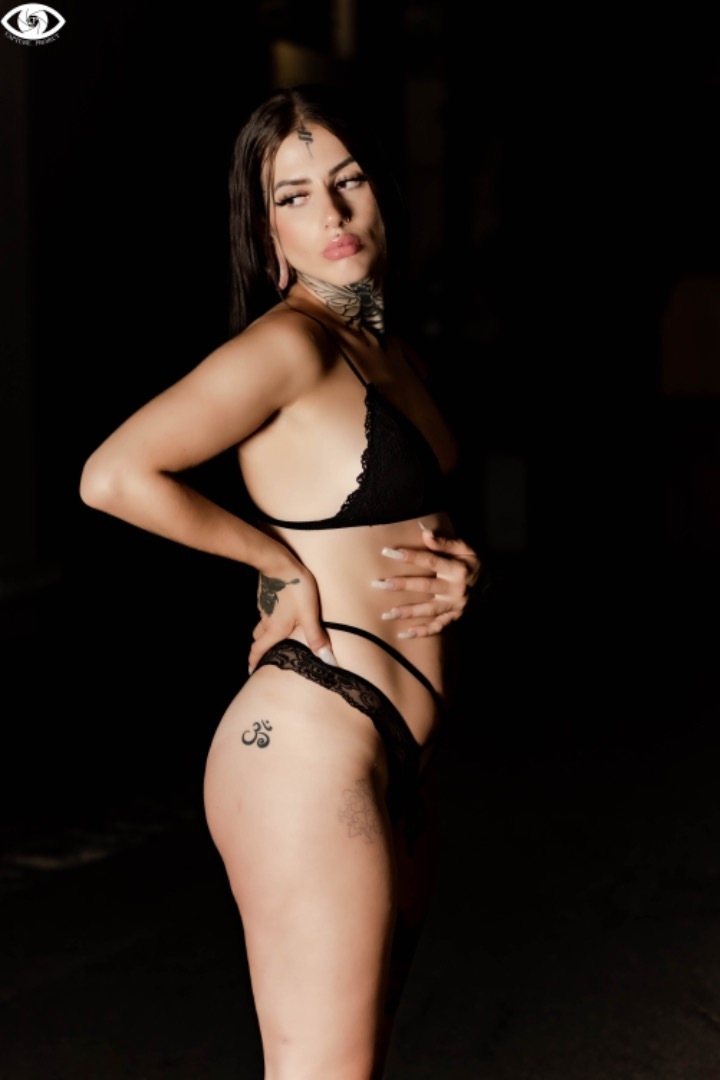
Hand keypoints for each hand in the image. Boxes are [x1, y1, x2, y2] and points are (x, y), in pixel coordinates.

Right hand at [248, 561, 337, 672]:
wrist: (279, 563)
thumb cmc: (296, 589)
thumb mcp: (310, 615)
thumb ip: (316, 637)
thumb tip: (327, 661)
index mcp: (274, 630)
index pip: (258, 650)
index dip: (253, 663)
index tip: (251, 671)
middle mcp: (266, 621)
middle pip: (259, 639)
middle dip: (260, 649)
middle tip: (264, 657)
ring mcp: (264, 607)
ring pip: (262, 625)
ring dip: (265, 633)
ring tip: (275, 637)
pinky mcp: (266, 595)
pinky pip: (266, 612)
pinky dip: (270, 618)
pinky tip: (281, 613)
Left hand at [371, 522, 481, 637]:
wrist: (490, 586)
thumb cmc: (471, 564)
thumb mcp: (464, 549)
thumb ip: (444, 542)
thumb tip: (424, 531)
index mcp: (456, 569)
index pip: (429, 560)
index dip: (409, 556)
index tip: (387, 551)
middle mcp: (454, 589)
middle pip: (425, 586)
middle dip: (401, 585)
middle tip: (379, 584)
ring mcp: (453, 606)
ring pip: (428, 610)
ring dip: (407, 612)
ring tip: (386, 614)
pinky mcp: (453, 617)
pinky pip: (437, 627)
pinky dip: (422, 632)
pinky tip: (404, 633)